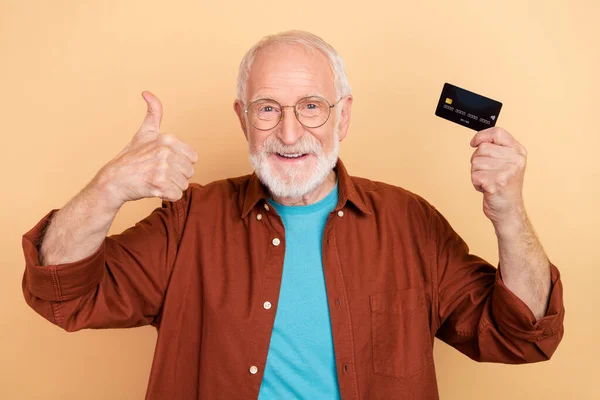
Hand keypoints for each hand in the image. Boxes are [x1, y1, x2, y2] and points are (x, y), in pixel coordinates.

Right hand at [93, 91, 198, 209]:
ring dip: (171, 187)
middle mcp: (166, 151)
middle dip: (176, 176)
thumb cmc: (130, 158)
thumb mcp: (144, 133)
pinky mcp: (158, 184)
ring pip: (184, 185)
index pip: (193, 158)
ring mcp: (162, 167)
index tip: (164, 162)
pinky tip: (154, 189)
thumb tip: (147, 93)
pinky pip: (177, 195)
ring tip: (154, 180)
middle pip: (189, 172)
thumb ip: (153, 114)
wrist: (112, 180)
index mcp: (168, 139)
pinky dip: (167, 196)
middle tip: (157, 173)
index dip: (180, 164)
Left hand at [470, 127, 527, 225]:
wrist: (509, 210)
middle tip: (488, 173)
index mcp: (518, 151)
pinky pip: (474, 176)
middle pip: (482, 148)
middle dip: (478, 161)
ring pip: (476, 162)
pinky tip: (486, 188)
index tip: (474, 142)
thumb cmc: (504, 187)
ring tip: (488, 181)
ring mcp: (507, 170)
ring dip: (476, 173)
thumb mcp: (507, 163)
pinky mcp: (497, 182)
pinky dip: (476, 183)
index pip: (498, 132)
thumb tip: (477, 141)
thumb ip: (497, 149)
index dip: (482, 136)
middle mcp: (515, 159)